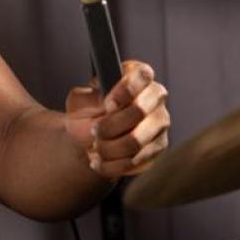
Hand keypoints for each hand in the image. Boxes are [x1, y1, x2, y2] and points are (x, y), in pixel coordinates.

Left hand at [64, 59, 169, 177]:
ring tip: (96, 147)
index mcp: (136, 76)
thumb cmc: (87, 113)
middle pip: (140, 110)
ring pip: (137, 141)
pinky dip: (113, 164)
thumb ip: (89, 99)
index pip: (142, 75)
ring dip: (110, 148)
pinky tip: (100, 161)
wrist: (89, 138)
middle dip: (112, 125)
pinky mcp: (158, 147)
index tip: (107, 104)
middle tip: (95, 131)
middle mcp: (154, 97)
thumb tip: (104, 106)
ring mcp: (159, 123)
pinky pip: (137, 160)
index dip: (126, 90)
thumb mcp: (79, 101)